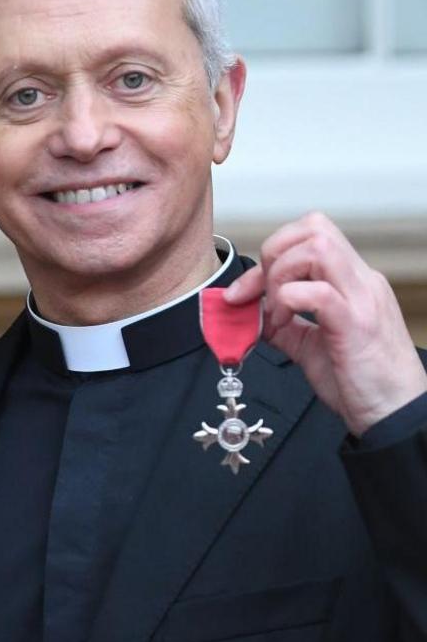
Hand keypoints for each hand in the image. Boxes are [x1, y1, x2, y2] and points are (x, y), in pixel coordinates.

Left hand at [224, 212, 426, 435]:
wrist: (394, 414)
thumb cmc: (361, 381)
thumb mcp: (312, 346)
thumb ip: (284, 326)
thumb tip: (251, 315)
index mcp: (352, 283)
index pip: (311, 234)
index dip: (270, 253)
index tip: (246, 291)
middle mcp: (361, 282)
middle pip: (313, 228)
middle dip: (272, 253)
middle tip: (260, 294)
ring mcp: (362, 299)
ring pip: (316, 247)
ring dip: (279, 275)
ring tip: (274, 311)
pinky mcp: (356, 324)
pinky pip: (316, 292)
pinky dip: (286, 301)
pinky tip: (281, 324)